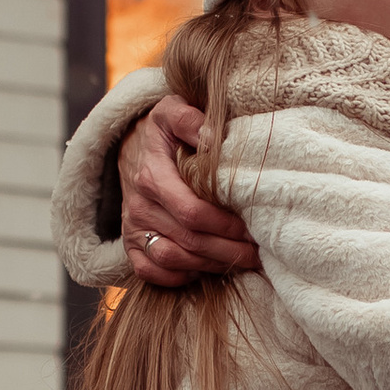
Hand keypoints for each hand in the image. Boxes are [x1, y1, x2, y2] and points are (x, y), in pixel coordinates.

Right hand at [117, 95, 259, 289]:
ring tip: (241, 260)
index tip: (254, 228)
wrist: (131, 148)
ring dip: (211, 265)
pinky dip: (179, 277)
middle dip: (229, 250)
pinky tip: (205, 268)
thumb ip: (190, 119)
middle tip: (259, 252)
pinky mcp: (130, 245)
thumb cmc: (164, 133)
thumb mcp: (172, 112)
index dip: (226, 225)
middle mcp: (139, 206)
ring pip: (173, 260)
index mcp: (152, 176)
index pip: (193, 212)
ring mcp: (133, 228)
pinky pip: (151, 272)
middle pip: (189, 241)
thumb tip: (214, 136)